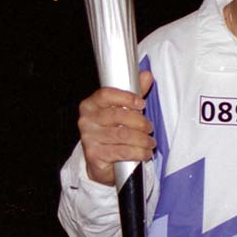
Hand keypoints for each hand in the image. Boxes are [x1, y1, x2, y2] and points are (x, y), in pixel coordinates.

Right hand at [77, 70, 155, 184]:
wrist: (100, 162)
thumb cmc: (112, 131)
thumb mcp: (123, 111)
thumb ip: (135, 93)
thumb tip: (147, 75)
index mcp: (90, 104)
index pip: (106, 94)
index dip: (126, 97)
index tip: (141, 103)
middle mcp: (86, 120)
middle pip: (118, 116)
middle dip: (140, 122)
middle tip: (150, 127)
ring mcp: (89, 138)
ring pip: (123, 135)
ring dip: (142, 139)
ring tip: (150, 142)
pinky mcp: (95, 155)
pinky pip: (122, 151)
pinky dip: (139, 152)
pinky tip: (145, 153)